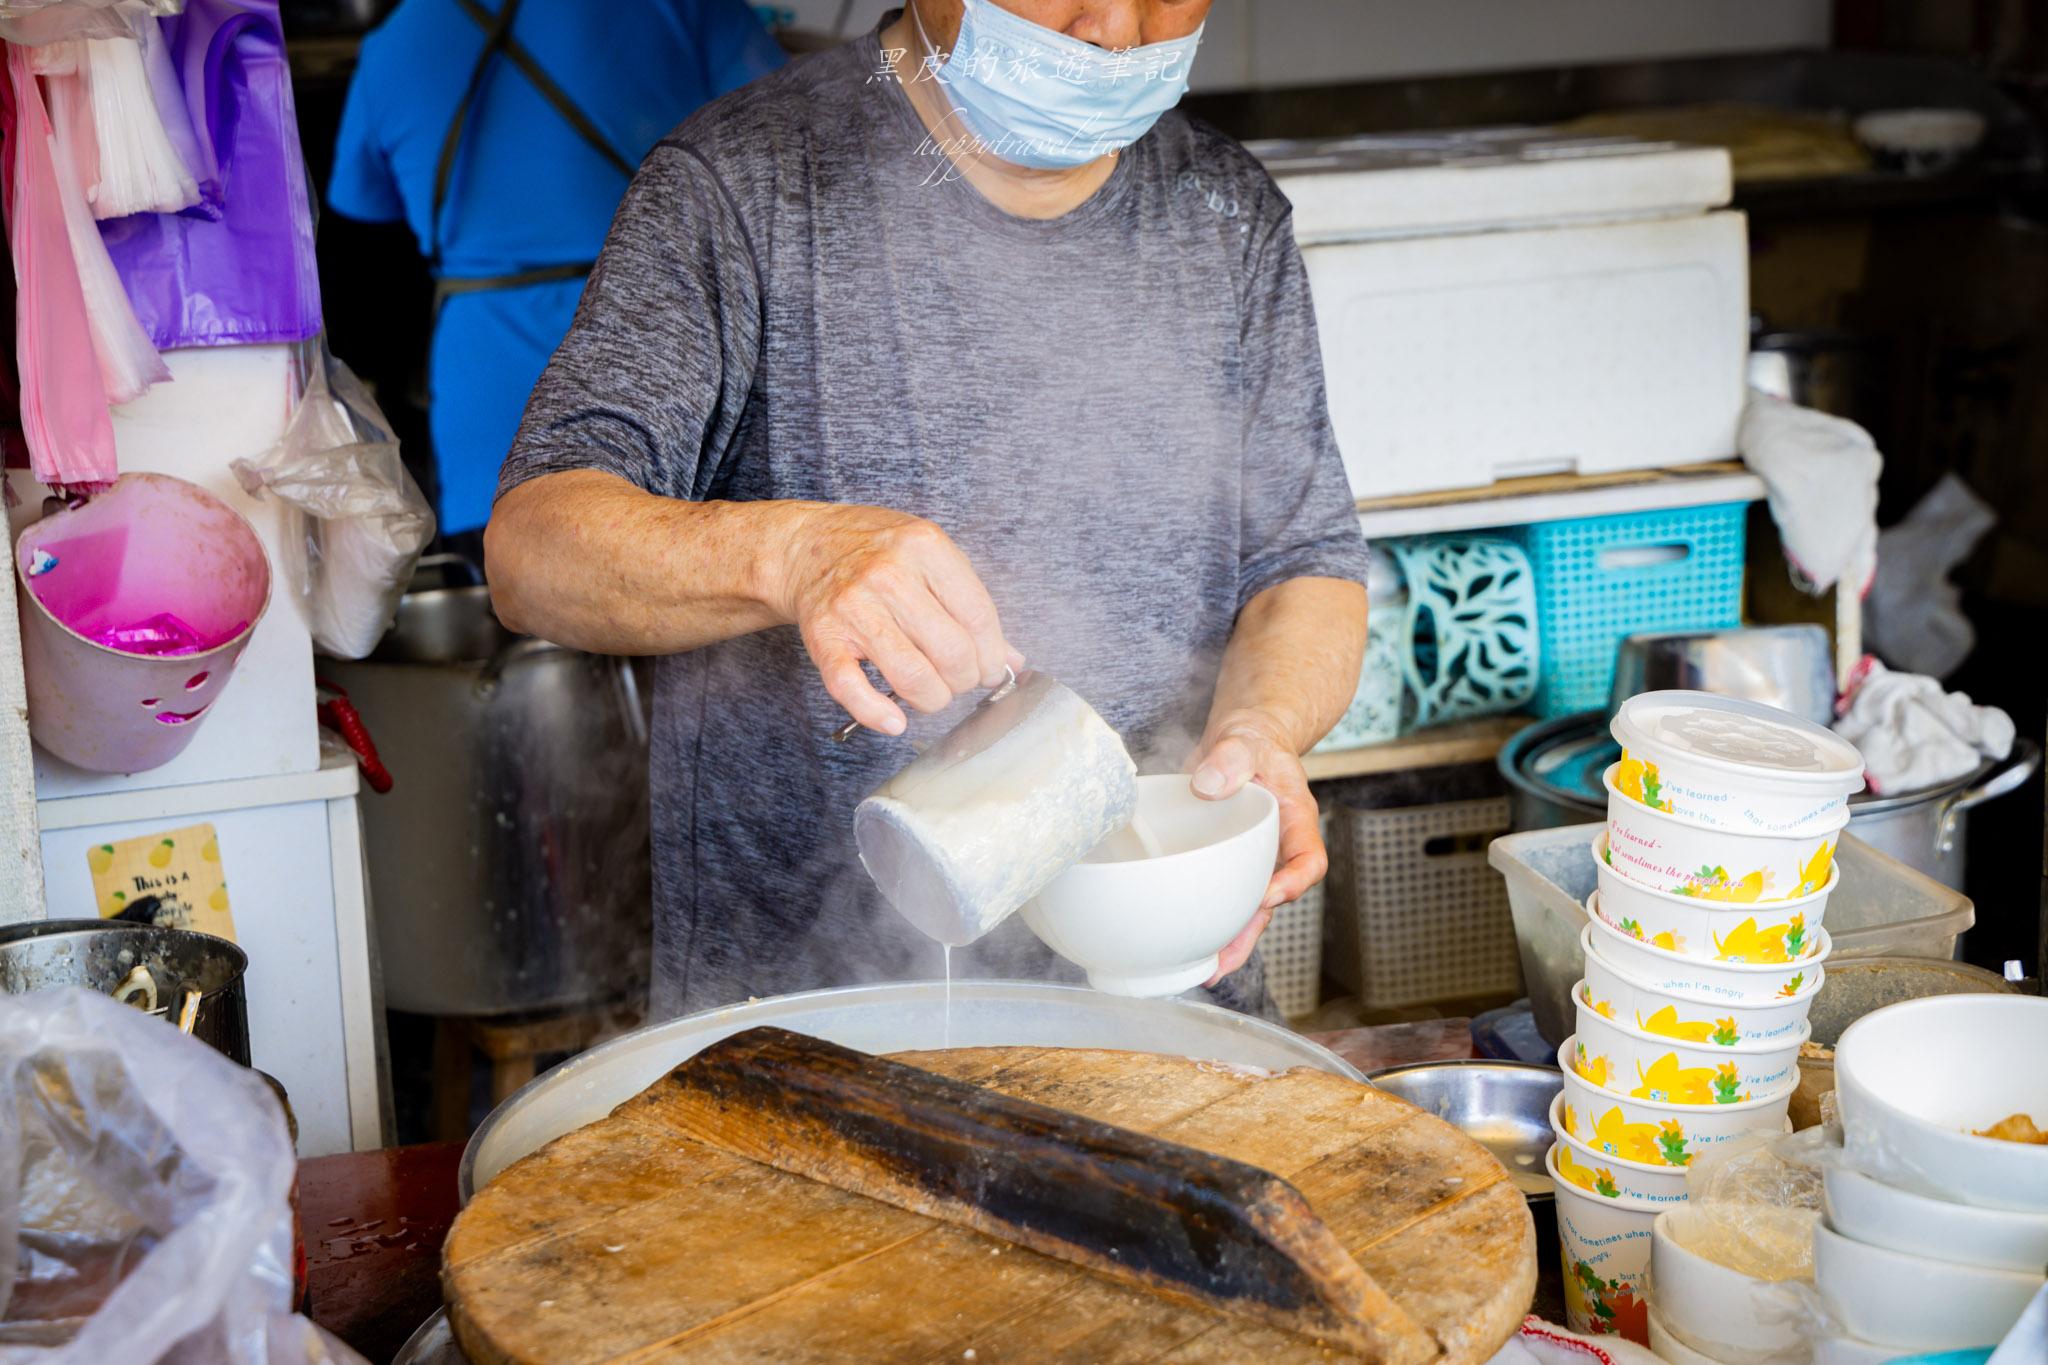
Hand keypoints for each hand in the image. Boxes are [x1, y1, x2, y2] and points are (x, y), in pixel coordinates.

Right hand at [774, 505, 1017, 735]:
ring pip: (912, 676)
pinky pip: (851, 687)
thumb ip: (971, 605)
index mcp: (924, 547)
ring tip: (932, 694)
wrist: (807, 547)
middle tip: (958, 680)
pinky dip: (876, 713)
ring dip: (933, 699)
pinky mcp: (823, 636)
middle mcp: (888, 574)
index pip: (978, 617)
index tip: (992, 671)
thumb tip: (1012, 661)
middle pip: (952, 651)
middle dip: (965, 680)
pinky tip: (894, 719)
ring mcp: (853, 606)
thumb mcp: (932, 559)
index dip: (992, 655)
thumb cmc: (877, 553)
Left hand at [1187, 713, 1325, 984]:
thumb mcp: (1246, 738)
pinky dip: (1203, 917)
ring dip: (1226, 939)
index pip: (1308, 861)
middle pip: (1271, 900)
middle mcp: (1276, 849)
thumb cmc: (1253, 739)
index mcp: (1296, 821)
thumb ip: (1232, 756)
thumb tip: (1209, 785)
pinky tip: (1181, 940)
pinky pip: (1218, 894)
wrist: (1240, 739)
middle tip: (1222, 962)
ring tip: (1203, 969)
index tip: (1268, 896)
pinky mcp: (1223, 861)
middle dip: (1249, 934)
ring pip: (1244, 907)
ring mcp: (1250, 859)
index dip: (1292, 884)